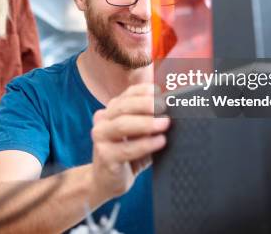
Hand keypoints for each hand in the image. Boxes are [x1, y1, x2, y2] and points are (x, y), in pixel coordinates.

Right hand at [90, 83, 169, 199]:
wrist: (107, 181)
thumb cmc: (127, 154)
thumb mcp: (138, 134)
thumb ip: (148, 120)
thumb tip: (169, 108)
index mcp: (111, 111)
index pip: (127, 95)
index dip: (143, 90)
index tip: (159, 91)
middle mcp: (102, 121)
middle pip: (123, 107)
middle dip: (145, 104)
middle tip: (164, 106)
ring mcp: (100, 138)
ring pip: (122, 125)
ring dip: (146, 123)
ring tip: (165, 123)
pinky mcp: (105, 156)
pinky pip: (126, 149)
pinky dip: (145, 144)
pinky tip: (160, 142)